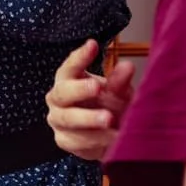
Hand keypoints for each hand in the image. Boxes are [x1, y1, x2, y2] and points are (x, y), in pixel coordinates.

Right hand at [45, 38, 134, 160]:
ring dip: (88, 118)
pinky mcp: (64, 140)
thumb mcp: (118, 92)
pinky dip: (95, 139)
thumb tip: (127, 67)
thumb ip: (119, 82)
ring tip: (109, 119)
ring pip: (67, 119)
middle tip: (97, 87)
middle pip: (62, 92)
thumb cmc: (110, 106)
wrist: (110, 137)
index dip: (80, 56)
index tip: (93, 45)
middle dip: (79, 90)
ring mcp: (58, 120)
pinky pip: (76, 140)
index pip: (69, 66)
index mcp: (69, 79)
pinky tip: (111, 137)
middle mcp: (58, 99)